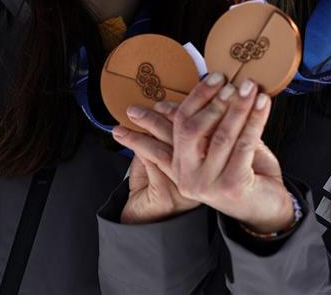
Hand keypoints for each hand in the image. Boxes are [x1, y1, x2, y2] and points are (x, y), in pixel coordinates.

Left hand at [112, 105, 198, 223]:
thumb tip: (153, 113)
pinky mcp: (168, 195)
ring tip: (129, 117)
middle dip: (161, 115)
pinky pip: (153, 161)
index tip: (161, 103)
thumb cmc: (150, 191)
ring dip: (146, 126)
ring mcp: (186, 186)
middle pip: (186, 135)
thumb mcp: (157, 161)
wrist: (144, 228)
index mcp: (206, 164)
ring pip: (168, 146)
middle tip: (140, 107)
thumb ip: (160, 140)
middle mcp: (201, 175)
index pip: (200, 130)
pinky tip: (124, 136)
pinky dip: (137, 143)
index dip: (181, 112)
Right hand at [171, 73, 294, 233]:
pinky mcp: (231, 186)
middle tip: (233, 83)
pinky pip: (244, 145)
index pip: (179, 123)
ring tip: (252, 88)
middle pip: (193, 129)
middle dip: (215, 101)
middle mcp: (187, 176)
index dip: (196, 97)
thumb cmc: (245, 172)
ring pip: (221, 135)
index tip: (214, 77)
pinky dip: (255, 120)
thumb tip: (218, 85)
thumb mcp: (223, 147)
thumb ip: (214, 124)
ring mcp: (207, 184)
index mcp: (180, 164)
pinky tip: (263, 104)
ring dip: (239, 107)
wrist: (267, 209)